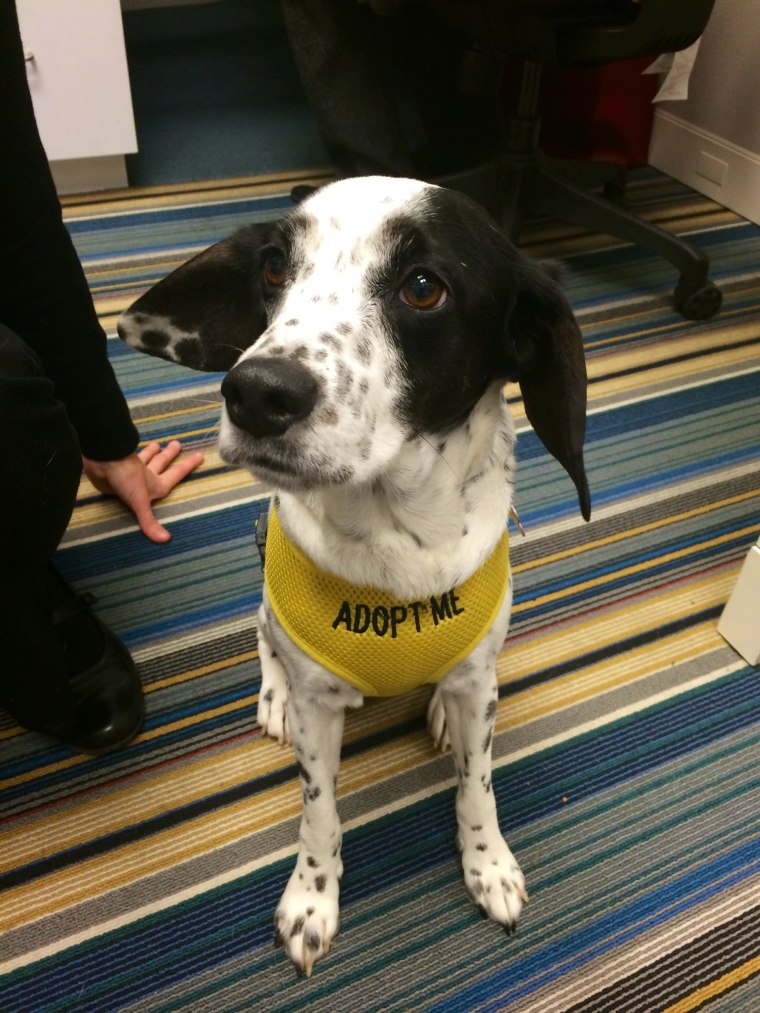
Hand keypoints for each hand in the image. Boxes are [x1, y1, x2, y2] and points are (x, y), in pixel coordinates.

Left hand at [83, 440, 203, 542]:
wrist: (104, 462)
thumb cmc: (125, 478)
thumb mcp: (140, 501)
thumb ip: (150, 520)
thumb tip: (165, 539)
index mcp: (156, 483)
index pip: (177, 473)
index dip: (189, 465)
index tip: (200, 455)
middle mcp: (147, 475)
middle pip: (162, 462)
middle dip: (170, 454)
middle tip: (177, 444)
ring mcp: (132, 470)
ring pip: (146, 458)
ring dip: (152, 452)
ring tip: (156, 446)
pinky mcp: (118, 469)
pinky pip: (129, 460)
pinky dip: (132, 455)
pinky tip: (132, 452)